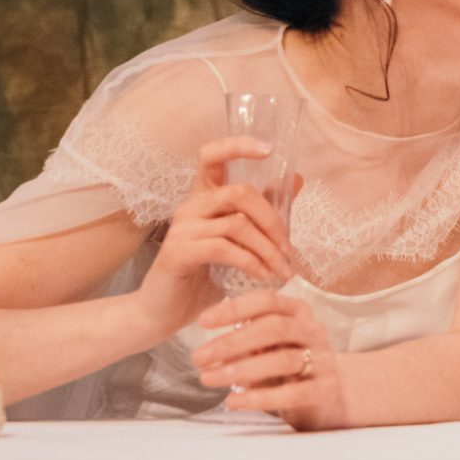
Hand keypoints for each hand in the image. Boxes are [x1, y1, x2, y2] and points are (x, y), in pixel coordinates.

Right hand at [132, 139, 297, 337]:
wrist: (163, 313)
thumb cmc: (204, 277)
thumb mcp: (239, 241)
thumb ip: (263, 211)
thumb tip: (296, 178)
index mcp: (204, 197)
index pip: (212, 156)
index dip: (238, 146)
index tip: (269, 150)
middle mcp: (190, 206)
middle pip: (239, 192)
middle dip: (273, 219)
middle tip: (289, 249)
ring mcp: (181, 228)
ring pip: (237, 223)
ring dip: (268, 249)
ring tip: (282, 270)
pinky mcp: (177, 252)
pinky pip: (223, 248)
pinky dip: (251, 262)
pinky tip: (263, 276)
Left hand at [192, 290, 347, 429]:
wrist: (330, 395)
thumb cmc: (288, 365)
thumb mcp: (268, 346)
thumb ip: (245, 341)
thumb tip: (209, 348)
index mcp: (298, 312)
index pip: (267, 301)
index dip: (234, 308)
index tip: (201, 320)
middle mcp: (314, 331)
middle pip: (275, 328)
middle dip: (232, 342)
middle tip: (198, 357)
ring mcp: (323, 360)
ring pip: (283, 360)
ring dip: (240, 369)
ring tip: (208, 379)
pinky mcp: (325, 389)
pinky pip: (292, 393)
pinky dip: (259, 398)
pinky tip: (232, 402)